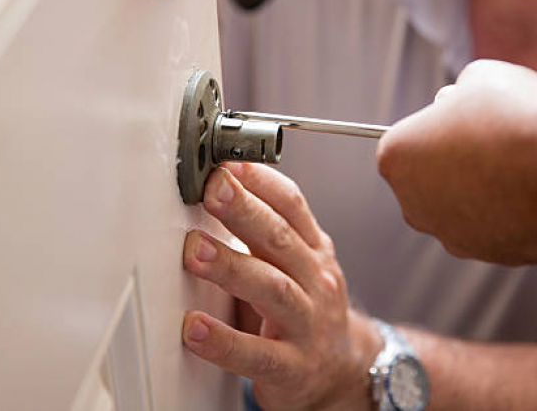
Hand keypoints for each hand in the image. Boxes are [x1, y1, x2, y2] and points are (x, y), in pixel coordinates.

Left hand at [182, 163, 380, 409]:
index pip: (292, 205)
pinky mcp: (292, 367)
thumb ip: (265, 230)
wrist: (343, 371)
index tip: (226, 164)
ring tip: (194, 251)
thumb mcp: (299, 263)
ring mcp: (307, 323)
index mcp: (313, 250)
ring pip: (272, 289)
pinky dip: (223, 340)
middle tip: (211, 189)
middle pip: (280, 239)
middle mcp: (316, 280)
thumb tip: (217, 187)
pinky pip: (257, 354)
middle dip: (244, 210)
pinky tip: (193, 328)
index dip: (260, 182)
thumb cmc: (307, 308)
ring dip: (231, 267)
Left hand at [377, 59, 536, 264]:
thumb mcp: (480, 77)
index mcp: (395, 158)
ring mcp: (451, 235)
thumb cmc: (514, 117)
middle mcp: (412, 205)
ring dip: (486, 190)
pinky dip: (516, 212)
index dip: (440, 125)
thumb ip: (462, 92)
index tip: (466, 117)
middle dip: (457, 162)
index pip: (408, 139)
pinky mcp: (491, 255)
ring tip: (523, 164)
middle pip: (431, 179)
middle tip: (495, 140)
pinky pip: (500, 228)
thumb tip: (468, 97)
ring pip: (465, 207)